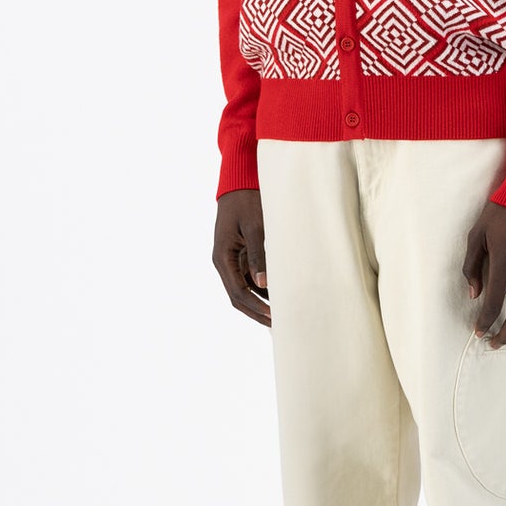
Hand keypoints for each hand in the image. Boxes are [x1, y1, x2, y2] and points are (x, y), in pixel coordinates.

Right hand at [213, 189, 270, 326]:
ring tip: (282, 312)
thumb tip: (262, 283)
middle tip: (278, 324)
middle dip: (256, 311)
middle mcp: (224, 261)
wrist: (239, 181)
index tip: (273, 317)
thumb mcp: (255, 226)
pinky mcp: (241, 254)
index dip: (255, 307)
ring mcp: (232, 259)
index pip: (238, 292)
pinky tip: (279, 293)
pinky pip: (250, 277)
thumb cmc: (247, 200)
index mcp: (222, 257)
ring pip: (244, 289)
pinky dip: (262, 287)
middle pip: (238, 296)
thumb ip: (259, 255)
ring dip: (260, 301)